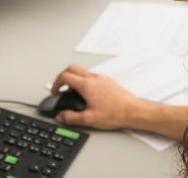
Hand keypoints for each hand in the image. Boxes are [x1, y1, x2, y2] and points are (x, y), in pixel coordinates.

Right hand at [48, 64, 187, 138]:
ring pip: (82, 71)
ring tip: (72, 93)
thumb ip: (71, 118)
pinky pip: (91, 76)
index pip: (65, 76)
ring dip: (74, 78)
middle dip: (62, 76)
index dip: (55, 83)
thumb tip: (61, 116)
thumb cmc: (115, 113)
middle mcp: (94, 78)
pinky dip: (84, 81)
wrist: (132, 111)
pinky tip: (86, 94)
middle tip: (59, 88)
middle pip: (72, 68)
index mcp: (87, 85)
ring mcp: (102, 78)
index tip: (54, 92)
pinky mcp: (108, 81)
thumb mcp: (89, 119)